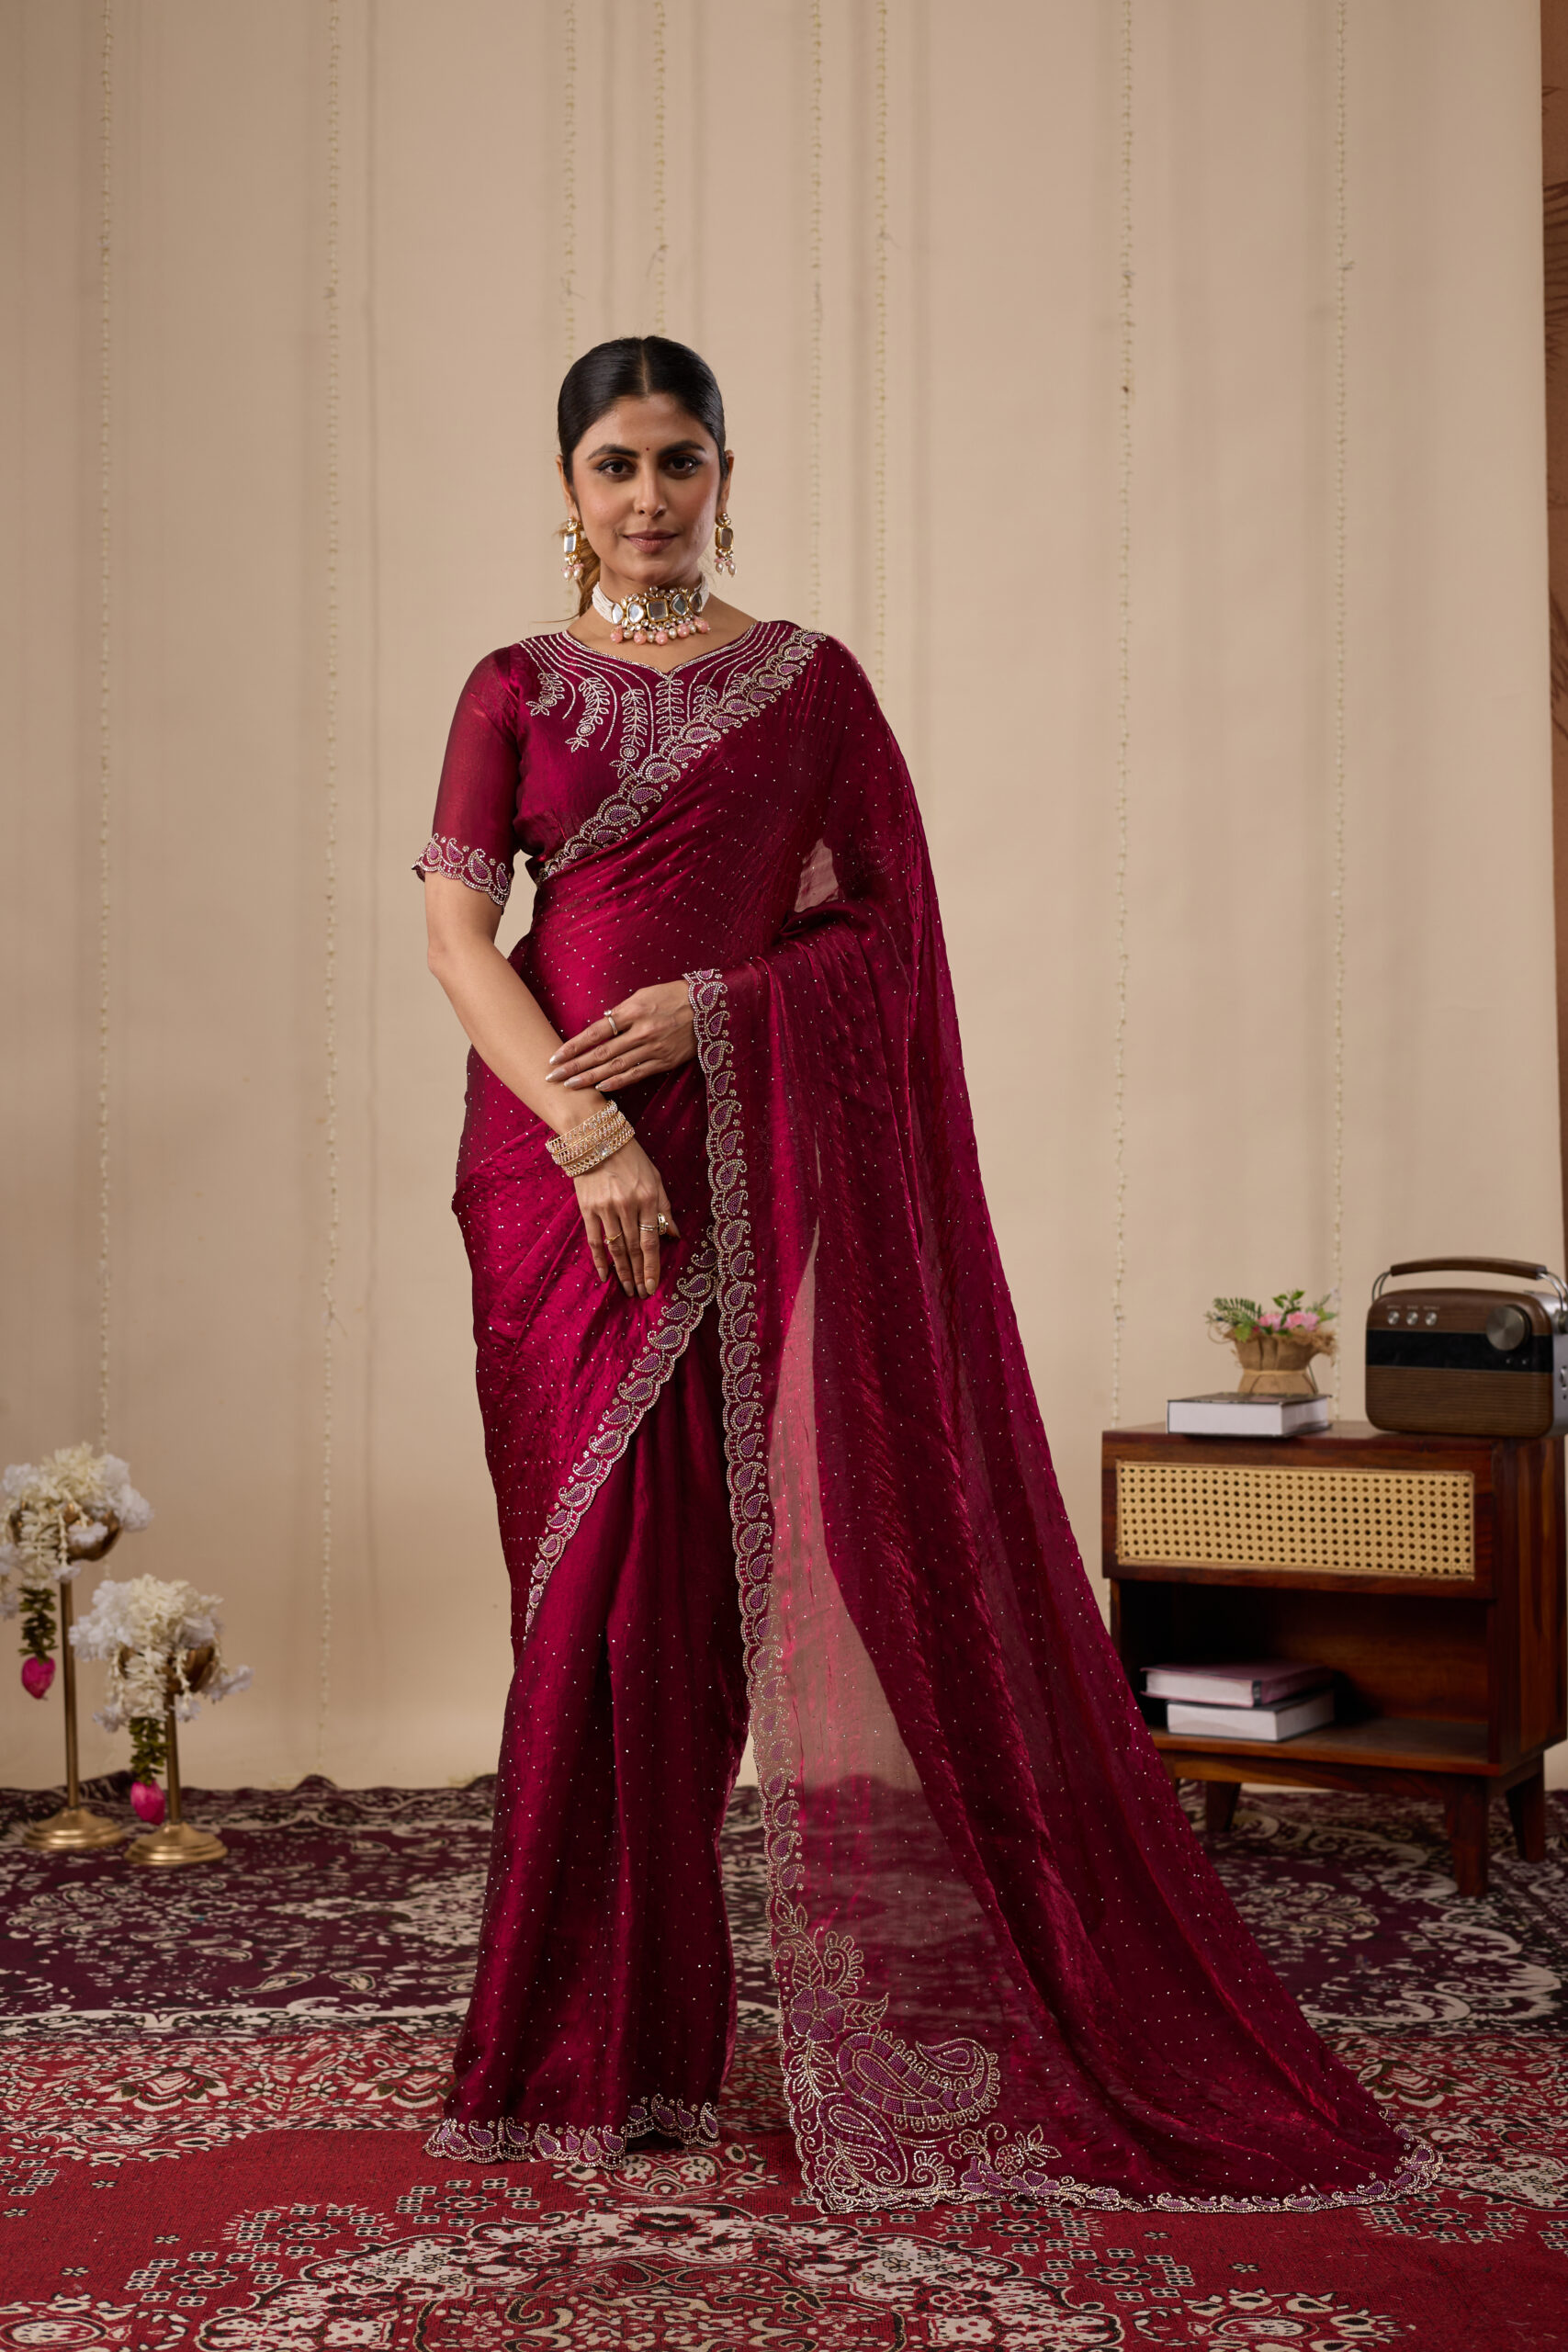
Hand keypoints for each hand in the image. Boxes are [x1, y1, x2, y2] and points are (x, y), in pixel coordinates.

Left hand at [548, 981, 696, 1094]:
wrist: (709, 1007)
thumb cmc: (673, 996)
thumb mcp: (644, 994)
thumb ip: (622, 1010)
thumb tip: (602, 1022)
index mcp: (633, 1011)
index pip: (596, 1032)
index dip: (573, 1046)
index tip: (555, 1057)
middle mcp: (641, 1032)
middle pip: (601, 1053)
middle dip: (574, 1067)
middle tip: (552, 1077)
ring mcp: (653, 1049)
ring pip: (616, 1067)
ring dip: (591, 1078)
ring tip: (570, 1086)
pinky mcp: (665, 1062)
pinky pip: (637, 1074)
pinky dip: (618, 1082)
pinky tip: (601, 1088)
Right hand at [573, 1137, 680, 1297]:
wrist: (597, 1140)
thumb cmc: (631, 1159)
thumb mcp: (655, 1178)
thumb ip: (665, 1208)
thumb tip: (675, 1235)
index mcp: (648, 1198)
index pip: (652, 1240)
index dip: (652, 1267)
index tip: (652, 1286)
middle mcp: (628, 1205)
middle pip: (634, 1248)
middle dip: (638, 1274)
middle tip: (640, 1293)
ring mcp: (606, 1208)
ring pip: (616, 1248)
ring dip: (622, 1271)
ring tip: (627, 1288)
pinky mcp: (588, 1208)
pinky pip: (594, 1240)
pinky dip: (599, 1260)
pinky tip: (605, 1276)